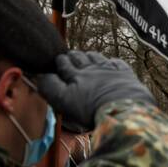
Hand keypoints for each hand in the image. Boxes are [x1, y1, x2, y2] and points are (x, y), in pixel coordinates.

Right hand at [37, 50, 153, 131]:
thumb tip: (42, 76)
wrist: (125, 110)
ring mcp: (110, 70)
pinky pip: (116, 62)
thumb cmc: (92, 110)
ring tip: (87, 57)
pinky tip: (111, 64)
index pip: (63, 63)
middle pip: (78, 57)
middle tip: (70, 57)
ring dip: (89, 56)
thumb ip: (51, 87)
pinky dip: (112, 62)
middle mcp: (91, 69)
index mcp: (75, 76)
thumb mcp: (64, 101)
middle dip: (72, 56)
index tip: (58, 61)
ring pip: (96, 57)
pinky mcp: (125, 74)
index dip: (59, 62)